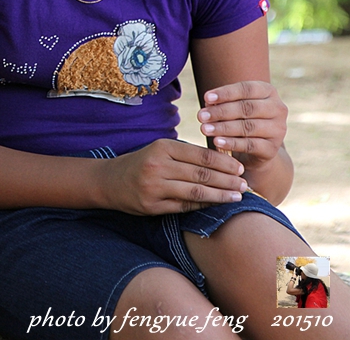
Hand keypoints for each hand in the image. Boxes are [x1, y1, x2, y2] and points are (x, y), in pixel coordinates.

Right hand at [103, 139, 246, 214]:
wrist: (109, 181)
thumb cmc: (142, 163)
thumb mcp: (160, 151)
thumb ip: (187, 154)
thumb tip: (224, 161)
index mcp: (162, 148)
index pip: (201, 156)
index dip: (225, 163)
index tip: (240, 168)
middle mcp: (157, 166)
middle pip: (202, 174)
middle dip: (227, 180)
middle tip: (245, 184)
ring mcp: (154, 187)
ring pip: (196, 192)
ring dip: (220, 195)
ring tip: (237, 196)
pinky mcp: (151, 205)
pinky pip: (184, 207)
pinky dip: (203, 206)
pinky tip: (216, 205)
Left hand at [198, 80, 286, 168]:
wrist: (256, 149)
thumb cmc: (240, 120)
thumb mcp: (233, 108)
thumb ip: (222, 103)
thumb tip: (208, 102)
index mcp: (268, 92)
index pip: (246, 89)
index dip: (226, 93)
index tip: (206, 98)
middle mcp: (278, 108)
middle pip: (247, 108)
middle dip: (221, 112)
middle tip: (201, 116)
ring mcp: (278, 129)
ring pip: (248, 127)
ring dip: (223, 128)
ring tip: (204, 129)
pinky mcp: (273, 148)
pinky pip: (250, 145)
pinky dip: (232, 143)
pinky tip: (217, 142)